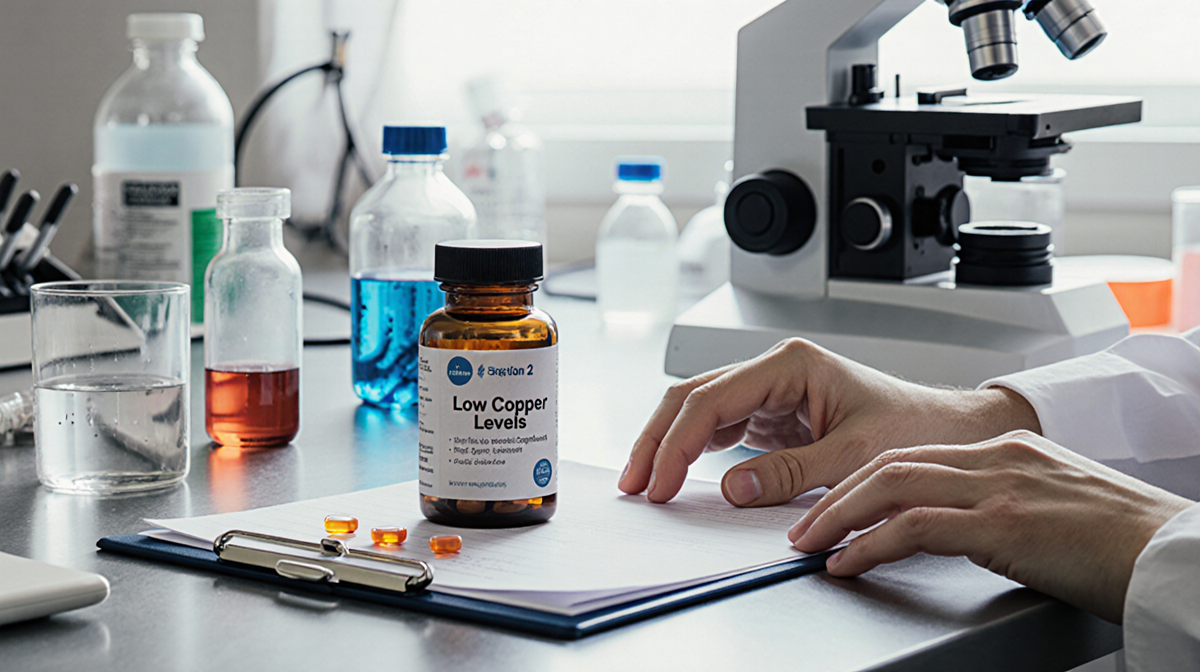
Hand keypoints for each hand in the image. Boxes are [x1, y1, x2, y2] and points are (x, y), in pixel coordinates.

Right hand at [618, 338, 1040, 505]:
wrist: (950, 432)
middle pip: (692, 397)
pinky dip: (694, 451)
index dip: (678, 441)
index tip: (660, 481)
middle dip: (658, 438)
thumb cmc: (916, 428)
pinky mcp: (773, 415)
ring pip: (699, 410)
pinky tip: (678, 473)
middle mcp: (775, 370)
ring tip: (646, 482)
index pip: (712, 399)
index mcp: (791, 364)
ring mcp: (770, 391)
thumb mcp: (855, 455)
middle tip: (635, 482)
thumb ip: (791, 473)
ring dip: (670, 444)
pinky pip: (720, 429)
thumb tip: (732, 489)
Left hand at [789, 431, 1193, 621]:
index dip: (865, 480)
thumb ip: (1006, 504)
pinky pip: (915, 528)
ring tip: (810, 543)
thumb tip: (966, 527)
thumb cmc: (1123, 538)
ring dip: (839, 516)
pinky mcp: (1004, 525)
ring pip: (892, 487)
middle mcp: (997, 458)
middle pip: (891, 463)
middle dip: (838, 494)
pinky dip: (870, 544)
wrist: (1176, 552)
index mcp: (1007, 451)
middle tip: (804, 524)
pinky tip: (848, 562)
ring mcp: (998, 488)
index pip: (915, 456)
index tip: (835, 504)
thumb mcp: (1055, 505)